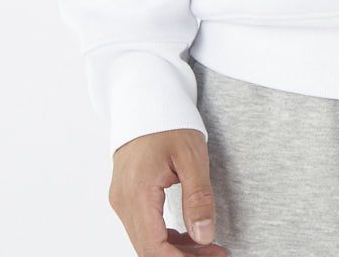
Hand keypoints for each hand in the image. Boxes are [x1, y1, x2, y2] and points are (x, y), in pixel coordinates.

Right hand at [108, 128, 226, 255]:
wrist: (147, 97)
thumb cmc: (170, 121)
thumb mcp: (192, 156)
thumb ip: (198, 198)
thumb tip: (204, 236)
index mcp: (137, 193)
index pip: (153, 248)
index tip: (212, 256)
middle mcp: (123, 201)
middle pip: (148, 249)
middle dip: (182, 256)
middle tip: (217, 253)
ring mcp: (121, 199)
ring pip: (146, 240)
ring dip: (175, 249)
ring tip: (208, 246)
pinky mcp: (126, 195)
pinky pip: (143, 227)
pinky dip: (165, 236)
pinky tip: (189, 235)